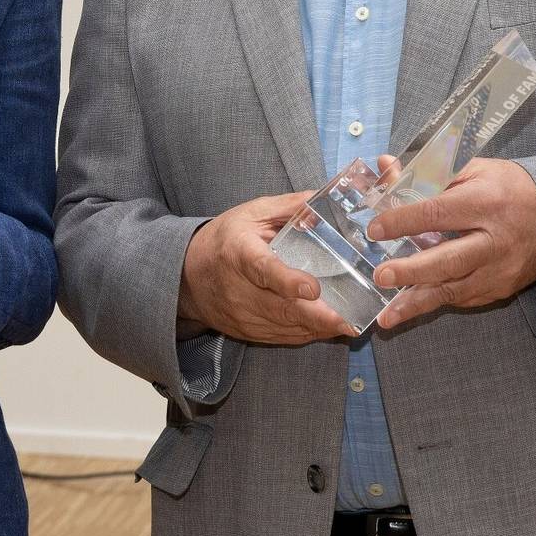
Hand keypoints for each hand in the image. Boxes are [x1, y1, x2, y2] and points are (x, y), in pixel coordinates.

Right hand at [176, 193, 355, 344]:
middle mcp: (238, 288)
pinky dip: (306, 334)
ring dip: (317, 328)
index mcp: (239, 252)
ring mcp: (242, 314)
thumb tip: (322, 199)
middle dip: (316, 316)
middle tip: (347, 321)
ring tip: (347, 326)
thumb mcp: (251, 213)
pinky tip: (326, 328)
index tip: (312, 287)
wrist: (188, 275)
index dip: (288, 281)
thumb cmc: (225, 239)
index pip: (263, 270)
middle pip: (279, 307)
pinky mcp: (247, 331)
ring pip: (284, 326)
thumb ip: (287, 207)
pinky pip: (282, 337)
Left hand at [368, 156, 535, 329]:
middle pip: (449, 260)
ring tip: (387, 316)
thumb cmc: (510, 188)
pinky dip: (436, 303)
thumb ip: (427, 173)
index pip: (437, 213)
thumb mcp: (474, 170)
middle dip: (411, 271)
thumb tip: (385, 166)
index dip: (404, 222)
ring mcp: (500, 270)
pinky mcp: (502, 289)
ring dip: (417, 304)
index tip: (375, 229)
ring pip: (454, 290)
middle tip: (380, 277)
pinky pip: (464, 298)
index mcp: (485, 202)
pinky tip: (410, 308)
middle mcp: (494, 241)